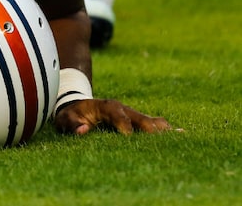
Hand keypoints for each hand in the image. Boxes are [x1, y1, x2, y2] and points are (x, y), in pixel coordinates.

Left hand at [54, 98, 170, 134]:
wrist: (80, 107)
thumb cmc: (72, 115)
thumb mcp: (65, 119)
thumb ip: (72, 124)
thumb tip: (83, 129)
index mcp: (105, 106)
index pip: (117, 113)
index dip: (123, 123)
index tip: (128, 136)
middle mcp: (122, 109)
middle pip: (139, 117)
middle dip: (149, 127)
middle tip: (161, 139)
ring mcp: (132, 115)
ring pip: (149, 121)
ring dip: (162, 130)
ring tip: (180, 137)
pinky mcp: (137, 123)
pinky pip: (153, 126)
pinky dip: (165, 131)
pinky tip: (182, 136)